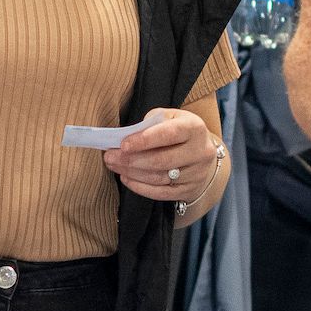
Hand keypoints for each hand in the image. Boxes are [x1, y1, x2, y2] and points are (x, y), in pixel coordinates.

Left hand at [104, 107, 219, 202]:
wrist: (201, 153)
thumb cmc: (178, 132)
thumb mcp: (170, 118)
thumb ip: (151, 123)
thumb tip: (127, 137)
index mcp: (195, 128)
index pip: (169, 134)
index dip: (145, 140)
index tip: (123, 145)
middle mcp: (200, 151)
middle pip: (162, 160)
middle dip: (131, 159)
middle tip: (110, 157)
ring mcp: (197, 174)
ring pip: (159, 177)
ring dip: (132, 173)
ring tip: (114, 166)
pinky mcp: (190, 190)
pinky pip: (161, 193)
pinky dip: (140, 187)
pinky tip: (126, 178)